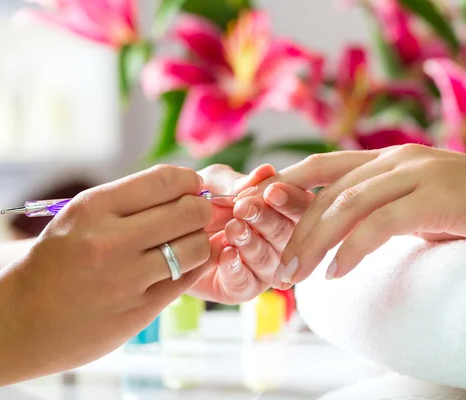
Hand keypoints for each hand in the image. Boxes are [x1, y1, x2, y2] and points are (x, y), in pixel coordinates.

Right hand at [0, 166, 221, 392]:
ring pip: (196, 247)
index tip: (191, 188)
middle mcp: (111, 241)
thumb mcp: (78, 217)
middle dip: (200, 210)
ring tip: (185, 244)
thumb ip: (127, 201)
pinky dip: (191, 269)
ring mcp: (126, 279)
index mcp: (94, 208)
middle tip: (195, 216)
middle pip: (190, 212)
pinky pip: (186, 280)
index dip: (189, 181)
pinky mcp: (139, 311)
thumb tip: (186, 186)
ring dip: (198, 242)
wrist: (17, 322)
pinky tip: (179, 267)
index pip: (166, 180)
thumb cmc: (53, 263)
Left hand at [192, 164, 313, 302]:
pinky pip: (246, 282)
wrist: (166, 233)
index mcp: (281, 211)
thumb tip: (265, 172)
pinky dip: (236, 267)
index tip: (271, 192)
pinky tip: (225, 254)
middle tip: (243, 208)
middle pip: (287, 233)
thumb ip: (236, 181)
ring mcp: (263, 267)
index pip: (299, 206)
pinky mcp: (243, 288)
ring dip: (251, 243)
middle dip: (265, 219)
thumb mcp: (213, 183)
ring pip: (269, 259)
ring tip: (231, 229)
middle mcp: (279, 240)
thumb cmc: (198, 201)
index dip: (290, 200)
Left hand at [271, 145, 465, 286]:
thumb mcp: (418, 206)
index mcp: (389, 158)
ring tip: (296, 274)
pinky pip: (381, 224)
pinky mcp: (438, 194)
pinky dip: (353, 250)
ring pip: (348, 205)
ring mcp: (418, 172)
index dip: (287, 183)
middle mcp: (398, 159)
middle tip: (278, 264)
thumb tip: (342, 235)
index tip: (260, 209)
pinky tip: (337, 273)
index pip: (324, 165)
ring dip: (315, 242)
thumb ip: (382, 210)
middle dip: (296, 227)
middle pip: (329, 190)